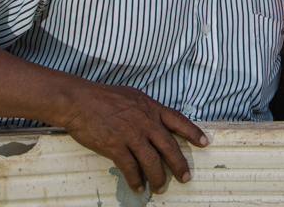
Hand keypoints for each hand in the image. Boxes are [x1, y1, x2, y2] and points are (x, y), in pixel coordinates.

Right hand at [59, 81, 207, 194]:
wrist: (79, 101)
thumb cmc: (105, 97)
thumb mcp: (133, 97)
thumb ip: (147, 109)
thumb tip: (157, 120)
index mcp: (151, 108)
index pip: (178, 120)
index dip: (193, 132)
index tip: (204, 143)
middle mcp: (144, 121)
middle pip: (168, 146)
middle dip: (179, 164)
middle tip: (185, 177)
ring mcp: (130, 134)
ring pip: (151, 161)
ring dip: (158, 177)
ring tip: (161, 187)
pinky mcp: (114, 145)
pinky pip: (130, 167)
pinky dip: (135, 179)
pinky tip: (138, 186)